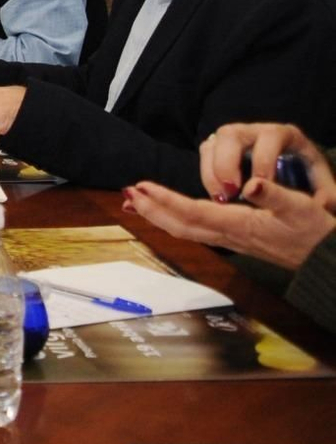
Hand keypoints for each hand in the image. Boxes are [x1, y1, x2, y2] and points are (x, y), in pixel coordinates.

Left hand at [126, 177, 335, 271]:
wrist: (327, 258)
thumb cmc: (316, 231)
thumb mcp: (302, 208)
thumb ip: (275, 195)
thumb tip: (250, 185)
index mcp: (240, 225)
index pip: (193, 212)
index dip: (165, 200)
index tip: (142, 188)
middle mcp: (229, 235)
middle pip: (180, 224)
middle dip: (151, 209)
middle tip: (127, 193)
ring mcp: (229, 239)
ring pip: (185, 229)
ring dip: (158, 215)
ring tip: (135, 202)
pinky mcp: (234, 238)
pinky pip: (195, 230)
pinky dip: (174, 219)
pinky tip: (165, 213)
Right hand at [198, 122, 335, 204]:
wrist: (297, 177)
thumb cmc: (311, 182)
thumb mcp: (324, 187)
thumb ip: (327, 195)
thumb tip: (321, 202)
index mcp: (284, 135)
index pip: (270, 136)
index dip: (263, 158)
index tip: (260, 185)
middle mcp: (256, 131)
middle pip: (232, 134)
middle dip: (227, 163)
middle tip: (231, 192)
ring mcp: (235, 138)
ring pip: (213, 143)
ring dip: (212, 171)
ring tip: (222, 198)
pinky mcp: (220, 149)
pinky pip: (205, 154)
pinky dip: (207, 175)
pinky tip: (217, 196)